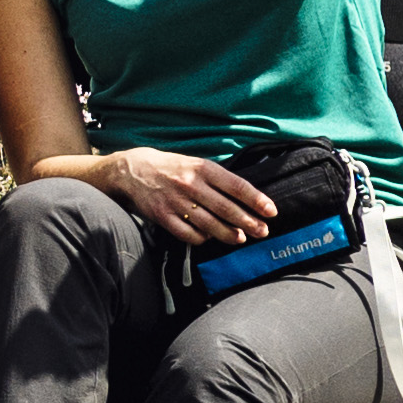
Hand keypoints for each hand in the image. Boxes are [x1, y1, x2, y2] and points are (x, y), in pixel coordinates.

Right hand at [79, 147, 278, 248]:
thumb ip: (217, 179)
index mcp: (202, 168)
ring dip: (229, 234)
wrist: (131, 171)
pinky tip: (209, 238)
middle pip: (226, 208)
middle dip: (248, 221)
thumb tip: (244, 199)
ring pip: (209, 224)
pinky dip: (202, 238)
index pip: (236, 186)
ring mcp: (175, 202)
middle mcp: (190, 185)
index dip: (256, 200)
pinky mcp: (162, 216)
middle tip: (263, 231)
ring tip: (241, 238)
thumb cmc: (170, 167)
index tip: (271, 211)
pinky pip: (187, 233)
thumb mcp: (195, 164)